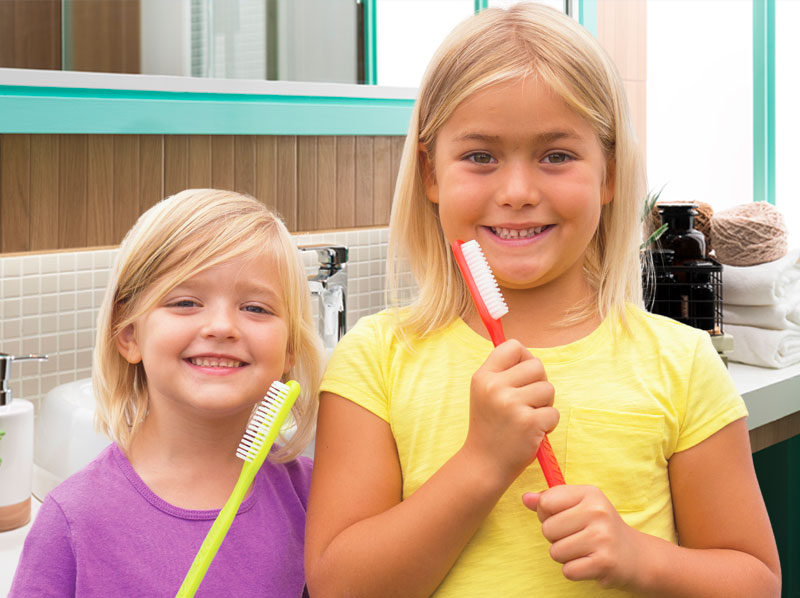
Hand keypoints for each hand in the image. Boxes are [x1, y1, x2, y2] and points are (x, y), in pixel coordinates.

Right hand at [463, 339, 558, 482]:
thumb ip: (503, 372)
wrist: (484, 464)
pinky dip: (548, 424)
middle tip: (526, 403)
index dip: (524, 359)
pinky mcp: (529, 422)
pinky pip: (554, 413)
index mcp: (483, 376)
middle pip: (537, 366)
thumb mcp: (484, 393)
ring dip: (544, 405)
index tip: (522, 376)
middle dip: (538, 384)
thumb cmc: (491, 426)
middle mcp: (494, 387)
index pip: (513, 346)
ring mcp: (511, 404)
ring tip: (527, 418)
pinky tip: (531, 433)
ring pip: (548, 389)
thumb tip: (528, 353)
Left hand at [522, 485, 642, 589]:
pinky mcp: (604, 563)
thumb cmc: (599, 528)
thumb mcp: (579, 506)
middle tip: (577, 537)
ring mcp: (602, 537)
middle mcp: (598, 512)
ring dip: (565, 555)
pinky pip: (567, 570)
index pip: (546, 501)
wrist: (635, 556)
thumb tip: (525, 498)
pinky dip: (574, 570)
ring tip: (583, 550)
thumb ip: (550, 501)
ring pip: (555, 551)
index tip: (563, 518)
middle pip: (547, 528)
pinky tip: (589, 563)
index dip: (546, 513)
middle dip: (556, 537)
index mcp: (590, 494)